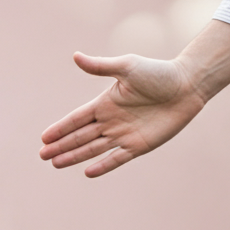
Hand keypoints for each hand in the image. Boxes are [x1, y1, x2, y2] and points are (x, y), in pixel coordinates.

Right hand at [38, 52, 204, 176]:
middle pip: (80, 137)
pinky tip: (87, 172)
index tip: (44, 138)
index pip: (77, 119)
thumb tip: (76, 56)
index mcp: (105, 103)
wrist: (187, 86)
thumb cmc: (158, 73)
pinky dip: (103, 166)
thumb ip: (100, 66)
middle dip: (61, 146)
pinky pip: (117, 158)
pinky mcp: (139, 146)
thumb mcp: (127, 66)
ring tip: (56, 163)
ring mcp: (124, 135)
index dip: (60, 128)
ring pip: (93, 149)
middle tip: (42, 155)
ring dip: (74, 156)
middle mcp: (111, 121)